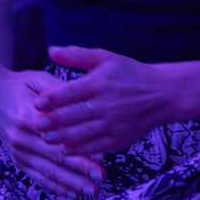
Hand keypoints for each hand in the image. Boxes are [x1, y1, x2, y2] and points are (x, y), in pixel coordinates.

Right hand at [0, 68, 103, 198]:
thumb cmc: (19, 87)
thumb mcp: (38, 80)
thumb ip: (60, 91)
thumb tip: (85, 101)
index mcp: (26, 115)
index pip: (57, 136)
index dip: (79, 147)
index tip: (101, 155)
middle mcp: (20, 137)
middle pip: (55, 157)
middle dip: (80, 169)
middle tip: (101, 177)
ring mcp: (17, 152)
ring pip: (48, 171)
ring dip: (71, 183)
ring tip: (92, 190)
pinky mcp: (18, 161)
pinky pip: (39, 177)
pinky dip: (57, 187)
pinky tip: (73, 193)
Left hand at [32, 46, 178, 159]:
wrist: (163, 95)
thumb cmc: (131, 74)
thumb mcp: (106, 58)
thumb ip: (77, 56)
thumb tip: (51, 50)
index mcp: (101, 82)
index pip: (73, 91)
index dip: (53, 98)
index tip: (37, 103)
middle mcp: (108, 104)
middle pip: (76, 114)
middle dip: (54, 120)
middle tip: (36, 124)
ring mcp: (114, 123)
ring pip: (84, 133)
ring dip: (63, 137)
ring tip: (45, 138)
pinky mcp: (120, 139)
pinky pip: (96, 146)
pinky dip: (80, 149)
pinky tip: (65, 149)